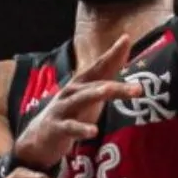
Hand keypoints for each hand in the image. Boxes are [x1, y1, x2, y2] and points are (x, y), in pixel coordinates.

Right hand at [11, 35, 140, 169]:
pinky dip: (81, 129)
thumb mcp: (90, 94)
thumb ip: (107, 76)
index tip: (126, 38)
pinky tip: (93, 131)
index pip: (99, 66)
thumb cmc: (71, 112)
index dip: (113, 53)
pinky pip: (70, 128)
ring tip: (109, 91)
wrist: (39, 138)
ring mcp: (63, 108)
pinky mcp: (56, 127)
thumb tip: (124, 54)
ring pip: (82, 99)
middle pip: (96, 85)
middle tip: (139, 88)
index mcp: (82, 83)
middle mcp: (72, 91)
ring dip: (96, 94)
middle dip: (116, 86)